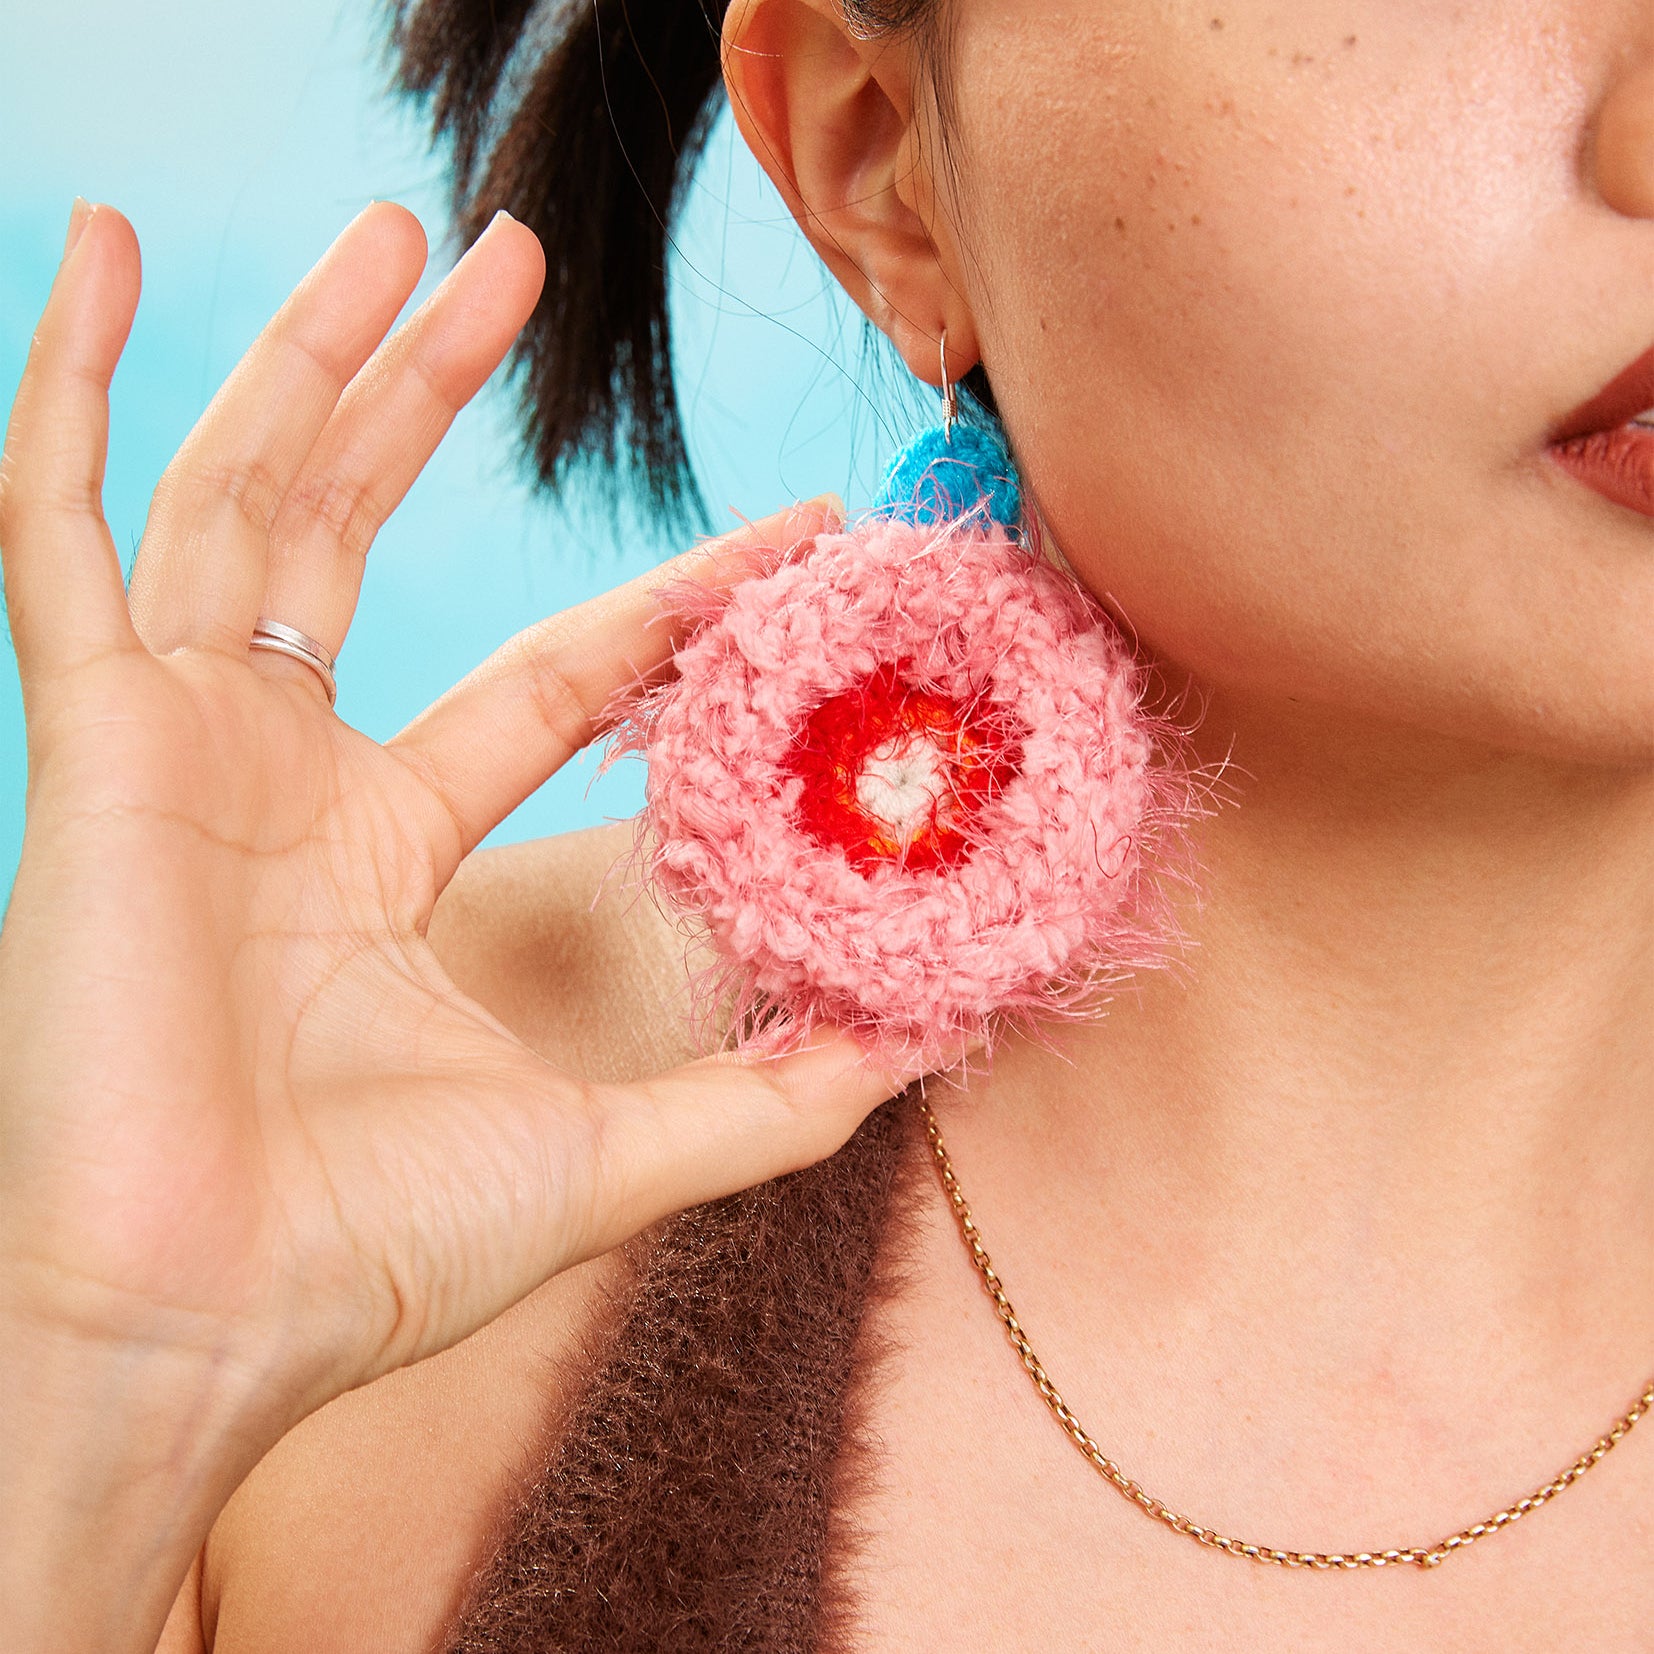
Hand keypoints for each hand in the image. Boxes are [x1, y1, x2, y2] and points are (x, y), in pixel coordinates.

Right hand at [0, 200, 899, 1651]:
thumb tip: (916, 1047)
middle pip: (370, 532)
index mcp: (390, 844)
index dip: (678, 595)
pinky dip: (77, 392)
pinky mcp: (95, 737)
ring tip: (403, 232)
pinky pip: (59, 527)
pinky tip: (111, 257)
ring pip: (247, 493)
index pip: (563, 670)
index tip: (797, 533)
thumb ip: (763, 1100)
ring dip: (317, 355)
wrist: (195, 1324)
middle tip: (517, 260)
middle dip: (441, 395)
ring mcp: (186, 740)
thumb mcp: (606, 1150)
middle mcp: (289, 770)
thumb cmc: (368, 1252)